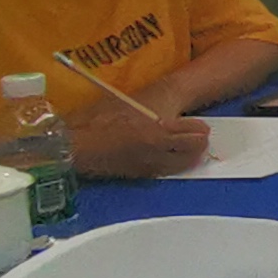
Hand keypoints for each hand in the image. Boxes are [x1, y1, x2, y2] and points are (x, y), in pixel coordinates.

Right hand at [69, 109, 214, 178]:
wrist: (74, 146)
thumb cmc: (96, 120)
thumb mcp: (126, 103)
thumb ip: (151, 109)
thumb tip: (168, 112)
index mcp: (157, 129)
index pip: (193, 132)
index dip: (199, 129)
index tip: (202, 127)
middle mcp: (158, 150)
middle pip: (193, 150)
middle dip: (199, 143)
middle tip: (201, 137)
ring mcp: (149, 164)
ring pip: (181, 164)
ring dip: (189, 156)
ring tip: (191, 150)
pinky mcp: (138, 174)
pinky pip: (163, 171)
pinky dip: (172, 165)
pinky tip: (170, 159)